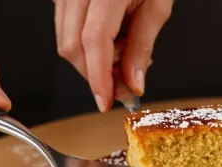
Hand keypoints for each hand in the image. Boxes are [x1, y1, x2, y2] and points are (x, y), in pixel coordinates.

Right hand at [54, 0, 172, 111]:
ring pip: (65, 40)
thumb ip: (142, 46)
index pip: (94, 41)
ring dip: (91, 60)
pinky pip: (64, 27)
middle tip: (124, 84)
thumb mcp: (157, 6)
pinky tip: (111, 40)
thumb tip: (133, 84)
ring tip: (122, 53)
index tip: (106, 102)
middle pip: (72, 46)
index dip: (99, 77)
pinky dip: (85, 45)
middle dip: (95, 73)